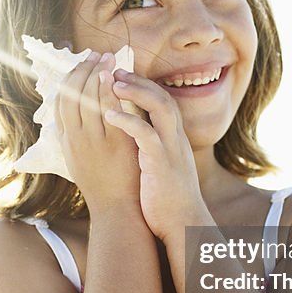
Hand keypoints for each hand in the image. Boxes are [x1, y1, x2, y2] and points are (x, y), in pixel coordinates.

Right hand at [56, 52, 141, 212]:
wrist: (116, 208)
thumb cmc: (102, 183)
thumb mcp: (79, 158)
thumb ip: (76, 136)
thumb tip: (73, 115)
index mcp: (66, 141)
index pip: (60, 101)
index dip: (70, 78)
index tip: (81, 63)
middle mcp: (75, 139)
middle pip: (71, 95)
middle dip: (82, 70)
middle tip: (96, 55)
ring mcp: (93, 141)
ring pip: (87, 98)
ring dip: (96, 74)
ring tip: (107, 58)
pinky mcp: (112, 144)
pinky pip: (107, 110)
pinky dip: (108, 90)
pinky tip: (115, 76)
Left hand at [103, 70, 205, 241]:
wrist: (182, 223)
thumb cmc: (166, 197)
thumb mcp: (160, 165)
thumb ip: (151, 146)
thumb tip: (132, 135)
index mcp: (173, 137)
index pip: (160, 99)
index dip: (141, 84)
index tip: (119, 75)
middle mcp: (175, 138)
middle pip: (162, 96)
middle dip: (138, 80)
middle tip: (113, 69)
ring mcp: (171, 149)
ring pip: (160, 107)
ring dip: (136, 92)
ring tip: (112, 82)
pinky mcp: (162, 163)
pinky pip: (147, 135)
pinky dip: (128, 122)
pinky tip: (109, 115)